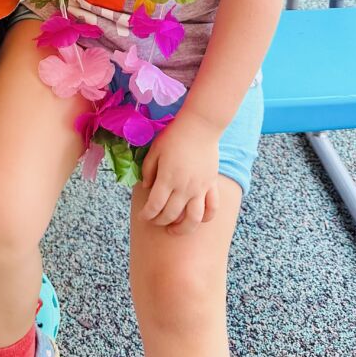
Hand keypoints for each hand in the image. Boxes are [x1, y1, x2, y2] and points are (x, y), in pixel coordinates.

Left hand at [139, 111, 220, 235]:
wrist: (200, 126)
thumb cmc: (174, 136)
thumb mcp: (155, 150)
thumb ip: (148, 170)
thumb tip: (146, 188)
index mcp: (167, 178)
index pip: (155, 205)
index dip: (147, 215)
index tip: (143, 216)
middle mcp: (184, 187)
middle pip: (171, 215)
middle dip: (159, 221)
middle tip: (154, 220)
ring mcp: (200, 188)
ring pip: (193, 219)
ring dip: (182, 229)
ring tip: (174, 230)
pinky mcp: (212, 185)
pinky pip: (212, 208)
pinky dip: (205, 218)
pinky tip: (197, 219)